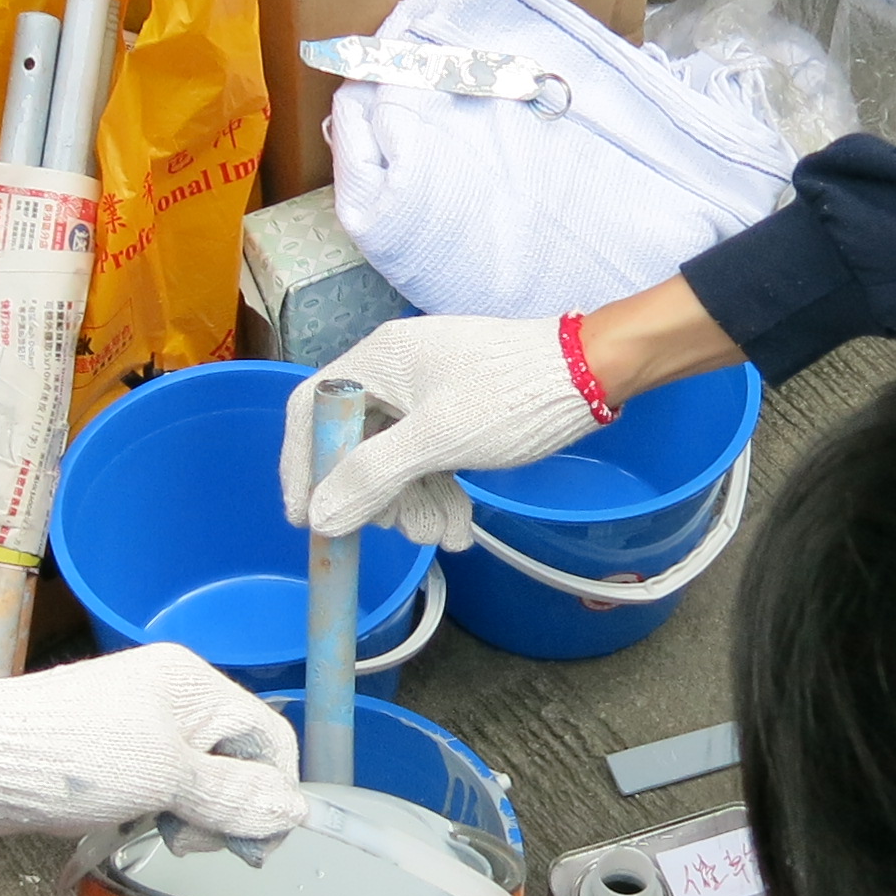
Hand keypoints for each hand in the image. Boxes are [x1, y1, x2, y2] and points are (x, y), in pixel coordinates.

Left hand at [0, 646, 301, 844]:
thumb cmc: (75, 759)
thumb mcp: (168, 778)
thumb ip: (235, 796)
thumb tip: (296, 810)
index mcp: (194, 683)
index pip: (269, 737)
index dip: (272, 792)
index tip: (249, 845)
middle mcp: (171, 697)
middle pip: (235, 760)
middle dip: (227, 808)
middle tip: (187, 841)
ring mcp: (136, 725)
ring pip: (196, 780)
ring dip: (190, 816)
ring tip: (156, 834)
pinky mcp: (106, 756)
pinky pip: (157, 787)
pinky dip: (156, 812)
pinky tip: (134, 827)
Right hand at [283, 318, 610, 547]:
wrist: (593, 373)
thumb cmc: (513, 395)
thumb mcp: (438, 440)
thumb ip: (372, 477)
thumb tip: (318, 518)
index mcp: (379, 361)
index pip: (312, 410)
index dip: (301, 465)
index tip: (304, 516)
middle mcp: (396, 372)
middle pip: (355, 444)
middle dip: (377, 497)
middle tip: (402, 528)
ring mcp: (428, 392)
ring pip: (396, 459)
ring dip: (414, 504)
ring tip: (446, 533)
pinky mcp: (456, 411)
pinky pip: (428, 458)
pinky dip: (439, 493)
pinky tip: (459, 527)